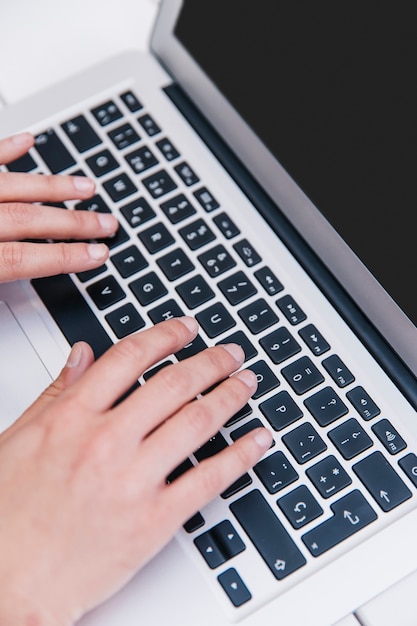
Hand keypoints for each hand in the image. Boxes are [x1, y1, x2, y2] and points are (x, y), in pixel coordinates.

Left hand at [0, 132, 118, 281]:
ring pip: (13, 186)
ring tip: (87, 187)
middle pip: (27, 219)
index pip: (23, 258)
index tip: (97, 255)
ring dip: (54, 186)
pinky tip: (27, 141)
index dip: (64, 258)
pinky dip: (6, 149)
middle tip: (106, 224)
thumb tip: (10, 307)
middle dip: (74, 222)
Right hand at [0, 317, 271, 625]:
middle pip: (175, 383)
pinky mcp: (154, 520)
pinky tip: (258, 439)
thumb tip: (83, 353)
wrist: (9, 583)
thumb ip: (58, 392)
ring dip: (231, 396)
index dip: (167, 335)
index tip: (186, 328)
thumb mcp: (19, 440)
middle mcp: (106, 442)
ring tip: (248, 383)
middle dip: (212, 361)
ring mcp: (133, 480)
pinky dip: (241, 455)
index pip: (131, 357)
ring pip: (197, 421)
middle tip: (232, 353)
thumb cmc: (8, 517)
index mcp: (71, 417)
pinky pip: (209, 478)